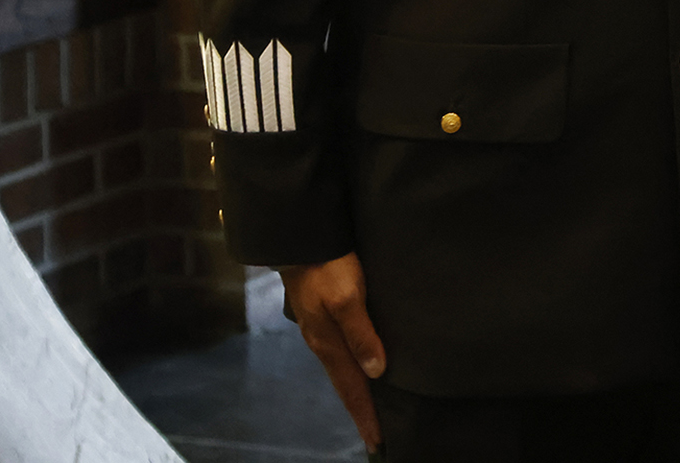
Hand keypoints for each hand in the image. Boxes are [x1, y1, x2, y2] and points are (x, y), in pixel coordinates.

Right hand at [279, 253, 384, 448]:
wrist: (301, 239)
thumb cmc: (327, 266)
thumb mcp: (347, 298)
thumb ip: (361, 334)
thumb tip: (376, 371)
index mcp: (328, 343)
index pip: (351, 388)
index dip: (366, 414)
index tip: (378, 442)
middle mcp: (323, 342)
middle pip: (345, 384)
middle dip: (361, 410)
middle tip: (376, 436)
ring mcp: (321, 330)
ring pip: (342, 369)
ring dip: (357, 391)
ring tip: (370, 408)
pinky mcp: (324, 316)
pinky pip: (341, 352)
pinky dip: (352, 368)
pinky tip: (361, 367)